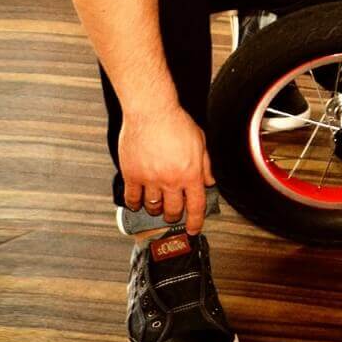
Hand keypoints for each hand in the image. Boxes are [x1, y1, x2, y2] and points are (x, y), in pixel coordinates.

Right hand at [118, 104, 214, 234]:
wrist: (151, 111)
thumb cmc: (176, 122)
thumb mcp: (200, 142)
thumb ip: (205, 165)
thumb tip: (210, 181)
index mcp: (190, 173)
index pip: (196, 206)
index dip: (195, 222)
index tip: (192, 229)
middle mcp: (171, 180)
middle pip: (173, 210)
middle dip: (174, 216)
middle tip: (172, 214)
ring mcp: (150, 179)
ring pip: (152, 207)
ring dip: (155, 210)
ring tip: (156, 206)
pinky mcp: (132, 175)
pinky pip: (132, 198)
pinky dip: (134, 203)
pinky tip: (137, 202)